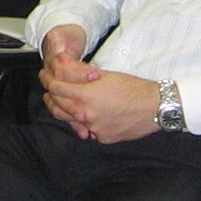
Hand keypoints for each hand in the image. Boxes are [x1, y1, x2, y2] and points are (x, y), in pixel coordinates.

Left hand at [40, 51, 160, 144]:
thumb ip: (79, 70)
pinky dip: (80, 121)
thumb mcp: (105, 74)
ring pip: (67, 119)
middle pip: (57, 105)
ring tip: (60, 99)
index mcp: (86, 96)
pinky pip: (84, 130)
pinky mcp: (101, 138)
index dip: (47, 78)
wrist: (155, 107)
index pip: (56, 87)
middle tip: (49, 84)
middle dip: (50, 93)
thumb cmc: (134, 88)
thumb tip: (61, 62)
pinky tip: (83, 113)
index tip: (45, 74)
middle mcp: (86, 115)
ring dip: (60, 108)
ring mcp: (93, 129)